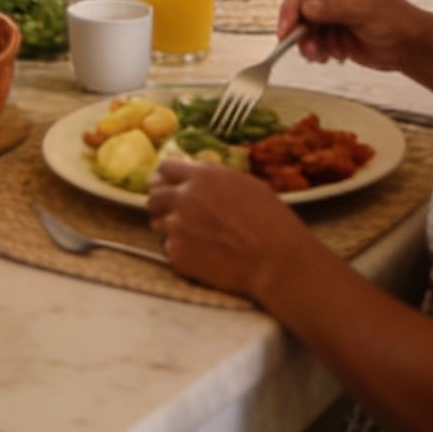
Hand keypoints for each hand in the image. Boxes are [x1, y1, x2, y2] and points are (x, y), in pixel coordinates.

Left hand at [145, 154, 313, 299]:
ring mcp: (176, 227)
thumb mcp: (249, 186)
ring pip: (158, 223)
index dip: (165, 177)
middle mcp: (183, 198)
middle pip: (154, 195)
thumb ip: (216, 179)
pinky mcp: (176, 253)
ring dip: (171, 228)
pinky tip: (203, 256)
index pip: (164, 168)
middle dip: (161, 203)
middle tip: (174, 213)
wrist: (278, 263)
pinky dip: (181, 251)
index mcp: (202, 178)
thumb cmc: (273, 223)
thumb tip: (198, 177)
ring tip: (196, 237)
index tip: (167, 185)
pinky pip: (169, 248)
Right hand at [277, 0, 426, 76]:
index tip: (286, 29)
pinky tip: (333, 56)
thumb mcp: (361, 10)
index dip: (291, 8)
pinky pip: (311, 40)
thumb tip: (304, 8)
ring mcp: (328, 11)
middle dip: (300, 30)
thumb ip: (330, 8)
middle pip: (298, 8)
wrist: (410, 46)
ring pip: (302, 28)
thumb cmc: (393, 20)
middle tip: (306, 48)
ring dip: (310, 44)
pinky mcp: (329, 30)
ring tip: (324, 55)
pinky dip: (317, 51)